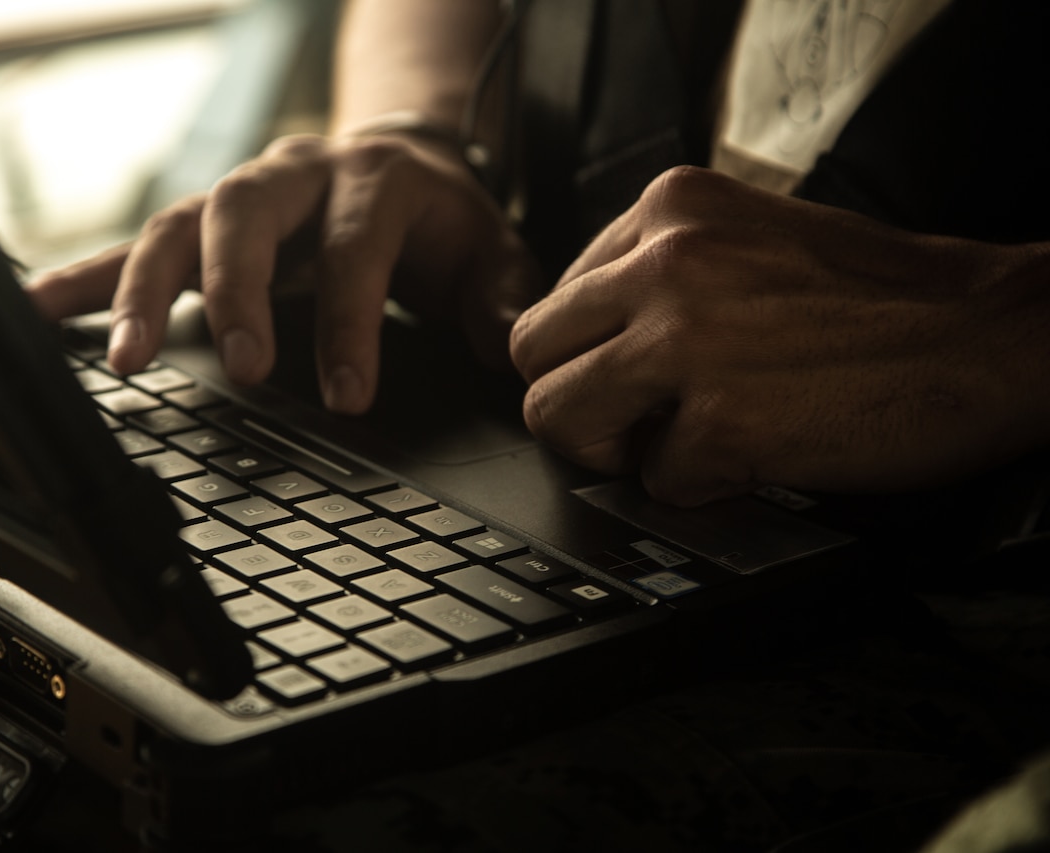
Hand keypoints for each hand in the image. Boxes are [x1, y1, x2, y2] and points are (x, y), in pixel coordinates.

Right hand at [26, 133, 540, 413]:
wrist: (402, 162)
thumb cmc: (442, 220)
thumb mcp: (492, 252)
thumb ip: (501, 299)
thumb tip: (507, 350)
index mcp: (374, 181)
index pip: (354, 250)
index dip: (350, 322)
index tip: (349, 395)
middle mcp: (297, 175)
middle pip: (247, 215)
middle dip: (237, 289)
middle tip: (243, 365)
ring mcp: (241, 194)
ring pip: (178, 225)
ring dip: (141, 290)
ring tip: (122, 360)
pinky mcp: (204, 221)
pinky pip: (137, 242)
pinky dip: (90, 276)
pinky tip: (42, 310)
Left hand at [510, 166, 1049, 505]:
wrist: (992, 333)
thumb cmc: (881, 296)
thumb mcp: (752, 237)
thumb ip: (662, 270)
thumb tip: (585, 334)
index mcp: (669, 208)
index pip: (555, 296)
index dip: (586, 352)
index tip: (623, 375)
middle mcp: (665, 262)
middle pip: (533, 355)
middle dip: (577, 402)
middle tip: (633, 424)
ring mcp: (687, 341)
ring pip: (559, 418)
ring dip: (614, 449)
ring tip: (683, 443)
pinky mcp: (722, 422)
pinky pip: (656, 480)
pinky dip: (702, 484)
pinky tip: (757, 456)